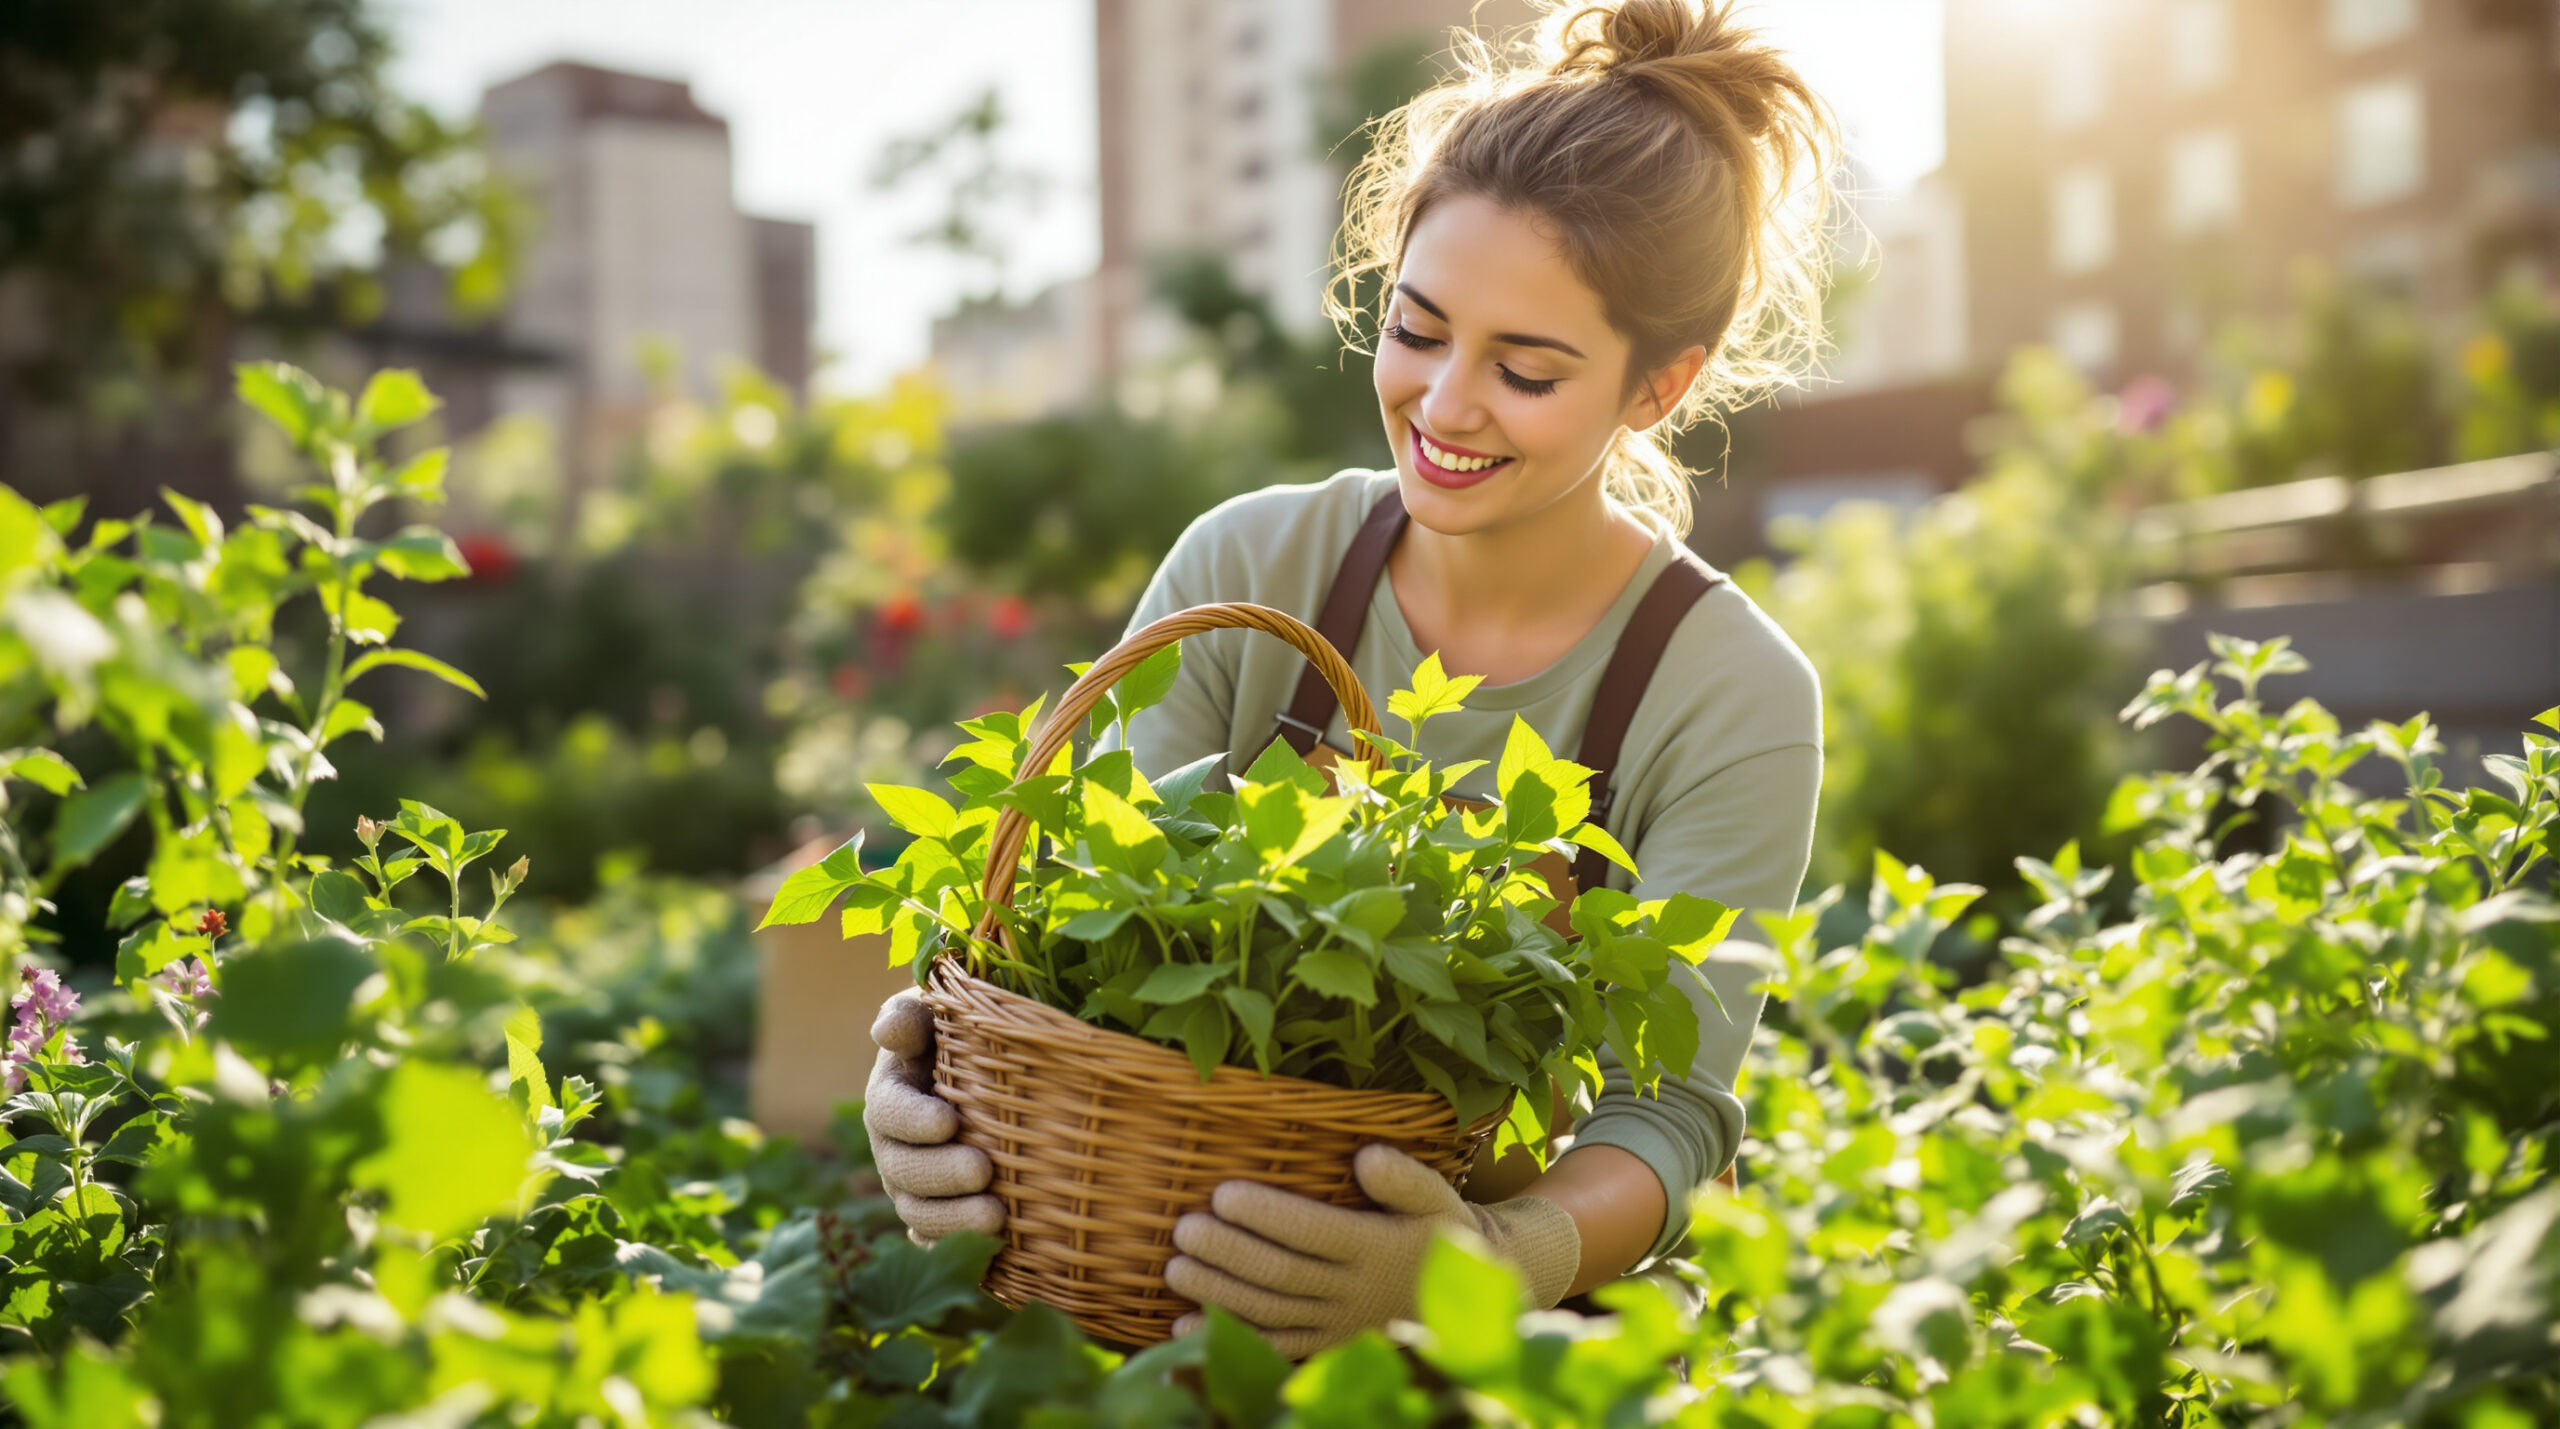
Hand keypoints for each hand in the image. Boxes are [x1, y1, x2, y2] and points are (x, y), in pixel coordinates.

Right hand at [863, 990, 1004, 1242]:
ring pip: (920, 1214)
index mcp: (890, 1096)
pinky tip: (988, 1253)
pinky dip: (956, 1251)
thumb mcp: (937, 1017)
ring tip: (997, 1218)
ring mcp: (915, 1190)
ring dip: (954, 1220)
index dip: (914, 1120)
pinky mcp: (941, 1219)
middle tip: (983, 1170)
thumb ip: (911, 1017)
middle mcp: (894, 1149)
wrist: (996, 1081)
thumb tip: (889, 1030)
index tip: (949, 1121)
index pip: (888, 1111)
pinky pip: (939, 1244)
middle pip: (903, 1171)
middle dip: (941, 1174)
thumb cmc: (965, 1039)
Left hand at [1163, 1143, 1580, 1357]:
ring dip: (1218, 1293)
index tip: (1221, 1193)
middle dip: (1229, 1253)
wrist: (1468, 1292)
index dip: (1266, 1215)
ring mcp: (1338, 1324)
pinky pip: (1274, 1349)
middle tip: (1185, 1229)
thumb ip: (1405, 1178)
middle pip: (1281, 1275)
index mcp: (1378, 1247)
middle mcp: (1355, 1291)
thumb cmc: (1442, 1228)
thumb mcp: (1438, 1197)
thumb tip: (1365, 1156)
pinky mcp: (1327, 1345)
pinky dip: (1229, 1339)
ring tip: (1174, 1268)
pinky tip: (1182, 1328)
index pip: (1313, 1231)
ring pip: (1270, 1313)